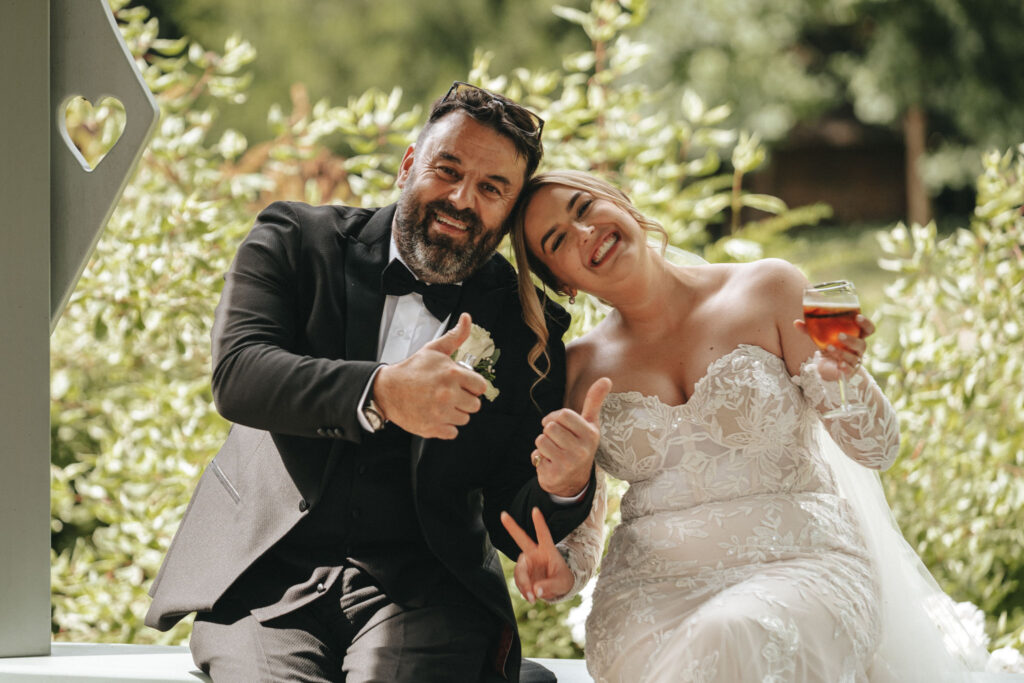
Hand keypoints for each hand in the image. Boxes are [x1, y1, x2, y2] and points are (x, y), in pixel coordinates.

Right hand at [373, 313, 488, 438]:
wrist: (387, 390)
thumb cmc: (412, 370)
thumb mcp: (434, 350)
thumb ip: (455, 337)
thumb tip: (467, 319)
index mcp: (451, 374)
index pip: (480, 387)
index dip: (472, 386)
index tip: (462, 385)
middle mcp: (448, 394)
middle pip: (475, 405)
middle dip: (464, 400)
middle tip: (449, 394)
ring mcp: (440, 413)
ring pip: (464, 419)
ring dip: (455, 413)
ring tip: (440, 404)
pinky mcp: (432, 428)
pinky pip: (452, 432)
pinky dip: (445, 426)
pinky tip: (435, 415)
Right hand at [500, 507, 573, 602]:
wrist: (557, 588)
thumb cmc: (563, 580)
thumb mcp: (562, 584)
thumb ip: (550, 586)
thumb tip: (535, 590)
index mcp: (548, 550)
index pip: (543, 535)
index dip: (539, 523)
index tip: (535, 510)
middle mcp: (535, 553)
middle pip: (521, 539)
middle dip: (511, 526)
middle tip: (503, 515)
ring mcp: (527, 562)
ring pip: (519, 570)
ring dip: (523, 583)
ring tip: (532, 597)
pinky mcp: (523, 573)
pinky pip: (519, 581)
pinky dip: (523, 590)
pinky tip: (531, 597)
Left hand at [533, 377, 611, 497]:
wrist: (573, 481)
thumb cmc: (579, 444)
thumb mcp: (589, 424)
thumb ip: (594, 401)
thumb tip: (606, 379)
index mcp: (591, 434)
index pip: (564, 415)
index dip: (555, 417)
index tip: (558, 424)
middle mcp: (583, 449)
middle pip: (551, 426)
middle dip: (549, 431)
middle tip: (557, 441)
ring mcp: (569, 463)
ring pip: (542, 439)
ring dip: (543, 444)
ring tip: (553, 452)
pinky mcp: (555, 473)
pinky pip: (536, 454)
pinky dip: (539, 456)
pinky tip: (550, 462)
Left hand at [794, 313, 875, 379]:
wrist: (828, 365)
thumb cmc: (829, 345)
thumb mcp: (820, 337)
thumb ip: (810, 329)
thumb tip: (796, 322)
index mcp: (856, 335)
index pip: (868, 329)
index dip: (866, 323)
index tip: (858, 317)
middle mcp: (858, 348)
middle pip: (862, 344)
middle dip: (851, 339)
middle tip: (839, 335)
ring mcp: (855, 360)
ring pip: (854, 357)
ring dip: (842, 352)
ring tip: (829, 347)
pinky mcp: (850, 371)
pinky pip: (850, 370)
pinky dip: (845, 367)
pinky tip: (839, 365)